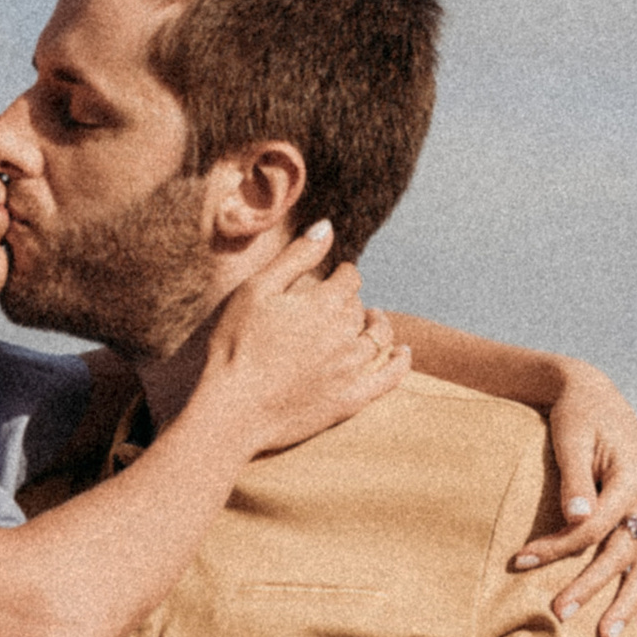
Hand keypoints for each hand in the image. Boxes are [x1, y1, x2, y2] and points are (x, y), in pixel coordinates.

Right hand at [201, 225, 410, 454]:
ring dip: (376, 324)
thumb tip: (327, 227)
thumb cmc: (237, 345)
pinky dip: (400, 362)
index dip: (342, 274)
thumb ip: (296, 257)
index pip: (349, 278)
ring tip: (370, 319)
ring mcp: (352, 369)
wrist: (233, 409)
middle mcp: (346, 334)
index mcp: (324, 303)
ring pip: (377, 337)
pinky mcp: (351, 400)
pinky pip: (389, 378)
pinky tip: (402, 352)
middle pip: (360, 307)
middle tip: (338, 303)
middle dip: (352, 301)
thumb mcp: (257, 290)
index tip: (334, 276)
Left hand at [507, 368, 636, 636]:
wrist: (598, 398)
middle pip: (623, 553)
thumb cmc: (577, 416)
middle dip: (592, 587)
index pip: (596, 525)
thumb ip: (575, 479)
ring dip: (628, 607)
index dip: (558, 546)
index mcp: (636, 475)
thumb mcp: (571, 437)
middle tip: (558, 614)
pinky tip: (634, 631)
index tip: (519, 561)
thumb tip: (576, 516)